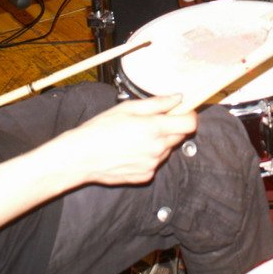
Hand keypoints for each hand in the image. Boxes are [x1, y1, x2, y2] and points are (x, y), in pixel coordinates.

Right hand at [61, 95, 197, 185]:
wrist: (82, 157)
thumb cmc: (100, 129)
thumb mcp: (128, 108)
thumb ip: (157, 103)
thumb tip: (177, 98)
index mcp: (155, 128)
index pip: (190, 123)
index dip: (188, 115)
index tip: (181, 111)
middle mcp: (157, 148)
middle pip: (180, 136)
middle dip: (172, 127)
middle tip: (151, 122)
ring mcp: (152, 164)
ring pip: (167, 149)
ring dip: (160, 142)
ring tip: (136, 137)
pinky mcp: (146, 175)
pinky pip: (155, 162)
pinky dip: (149, 156)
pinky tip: (131, 150)